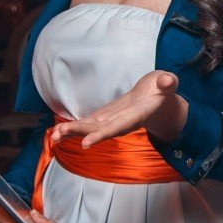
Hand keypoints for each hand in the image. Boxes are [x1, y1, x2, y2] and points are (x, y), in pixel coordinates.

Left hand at [50, 70, 187, 146]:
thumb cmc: (161, 90)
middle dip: (80, 132)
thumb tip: (167, 80)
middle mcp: (122, 122)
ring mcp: (112, 121)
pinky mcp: (105, 117)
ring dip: (72, 132)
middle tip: (59, 133)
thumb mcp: (167, 83)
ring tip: (54, 134)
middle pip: (99, 130)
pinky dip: (73, 128)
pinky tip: (58, 131)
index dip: (102, 134)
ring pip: (90, 128)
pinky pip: (88, 124)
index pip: (118, 127)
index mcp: (137, 115)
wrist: (155, 99)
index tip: (85, 142)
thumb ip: (168, 83)